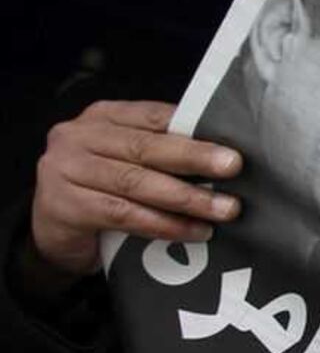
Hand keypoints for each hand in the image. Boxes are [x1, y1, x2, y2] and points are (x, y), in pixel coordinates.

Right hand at [32, 100, 242, 275]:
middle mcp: (79, 136)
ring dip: (187, 198)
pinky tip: (194, 231)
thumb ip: (160, 153)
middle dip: (195, 158)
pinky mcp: (64, 205)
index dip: (193, 128)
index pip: (152, 116)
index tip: (232, 142)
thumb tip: (223, 159)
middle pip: (146, 146)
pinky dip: (164, 224)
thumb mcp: (126, 163)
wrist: (54, 235)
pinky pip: (124, 214)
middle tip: (233, 167)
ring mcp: (66, 169)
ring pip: (136, 182)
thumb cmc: (101, 193)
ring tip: (224, 208)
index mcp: (102, 117)